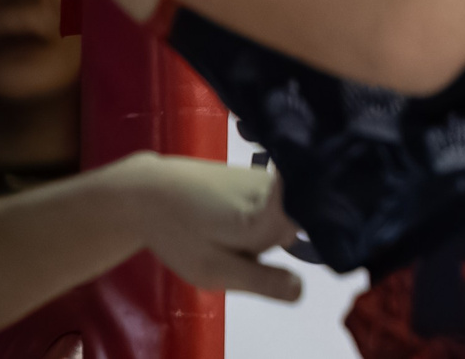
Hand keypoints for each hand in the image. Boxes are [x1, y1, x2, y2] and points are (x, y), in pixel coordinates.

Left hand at [112, 155, 303, 301]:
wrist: (149, 191)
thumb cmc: (179, 233)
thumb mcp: (215, 269)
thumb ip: (261, 280)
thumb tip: (302, 290)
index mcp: (272, 214)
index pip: (316, 231)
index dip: (305, 245)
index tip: (267, 254)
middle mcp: (280, 187)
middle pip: (293, 227)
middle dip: (269, 244)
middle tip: (232, 251)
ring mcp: (270, 177)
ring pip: (282, 216)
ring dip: (260, 231)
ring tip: (222, 233)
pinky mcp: (258, 174)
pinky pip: (272, 203)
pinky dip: (255, 216)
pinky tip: (223, 218)